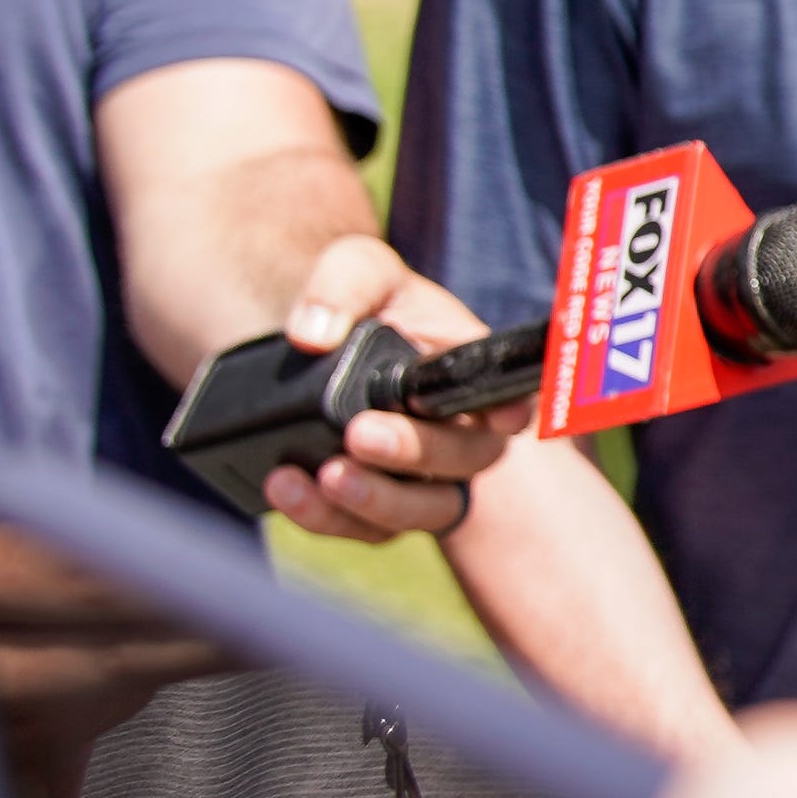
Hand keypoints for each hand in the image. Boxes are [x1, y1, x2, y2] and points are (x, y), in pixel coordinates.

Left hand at [264, 233, 518, 544]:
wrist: (311, 346)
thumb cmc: (358, 304)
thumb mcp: (355, 268)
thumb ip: (344, 283)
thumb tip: (311, 335)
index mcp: (469, 374)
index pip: (510, 395)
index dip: (512, 410)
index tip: (502, 418)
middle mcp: (458, 434)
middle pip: (463, 459)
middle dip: (415, 451)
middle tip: (361, 434)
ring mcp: (421, 480)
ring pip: (420, 510)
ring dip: (375, 500)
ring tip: (326, 476)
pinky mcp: (375, 511)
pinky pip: (362, 529)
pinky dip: (324, 516)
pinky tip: (284, 487)